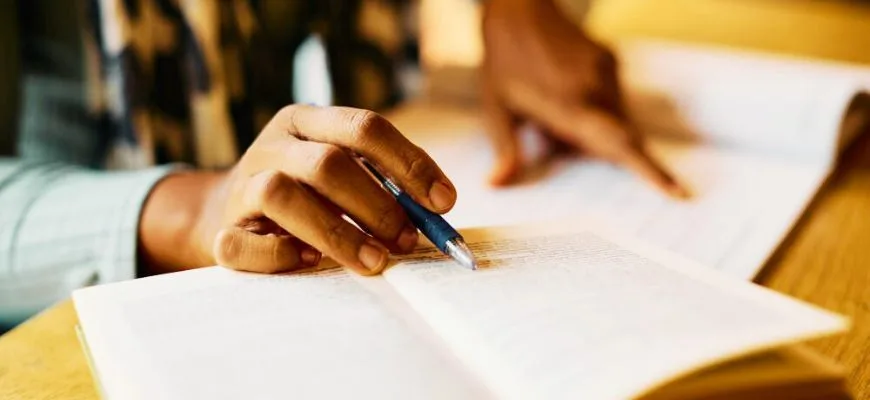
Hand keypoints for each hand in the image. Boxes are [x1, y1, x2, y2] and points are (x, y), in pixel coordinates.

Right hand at [139, 105, 456, 275]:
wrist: (230, 212)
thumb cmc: (308, 195)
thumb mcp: (345, 174)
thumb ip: (387, 185)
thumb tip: (439, 211)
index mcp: (307, 121)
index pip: (364, 128)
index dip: (409, 164)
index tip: (443, 202)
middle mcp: (273, 145)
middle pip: (327, 163)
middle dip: (377, 205)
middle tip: (407, 240)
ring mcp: (243, 185)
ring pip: (281, 194)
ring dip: (337, 232)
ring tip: (374, 261)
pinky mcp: (222, 230)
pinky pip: (243, 242)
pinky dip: (280, 254)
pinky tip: (311, 263)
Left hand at [481, 0, 686, 197]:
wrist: (519, 10)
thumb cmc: (503, 61)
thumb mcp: (497, 108)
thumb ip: (506, 150)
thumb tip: (497, 184)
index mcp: (569, 105)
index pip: (619, 144)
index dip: (650, 170)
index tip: (677, 191)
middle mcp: (596, 88)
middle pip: (617, 138)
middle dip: (594, 149)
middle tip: (552, 130)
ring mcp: (606, 71)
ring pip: (615, 119)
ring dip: (591, 128)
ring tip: (550, 108)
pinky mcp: (611, 60)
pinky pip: (612, 98)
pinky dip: (594, 109)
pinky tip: (562, 93)